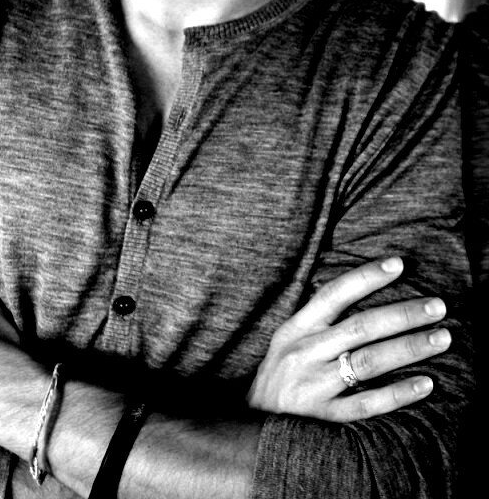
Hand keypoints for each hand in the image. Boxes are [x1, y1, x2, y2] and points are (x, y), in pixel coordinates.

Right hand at [247, 257, 450, 421]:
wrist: (249, 426)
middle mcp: (304, 353)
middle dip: (403, 314)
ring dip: (409, 348)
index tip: (399, 264)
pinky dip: (398, 393)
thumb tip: (362, 291)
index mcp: (296, 329)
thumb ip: (318, 321)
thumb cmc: (279, 376)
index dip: (366, 277)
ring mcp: (313, 386)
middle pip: (361, 327)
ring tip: (441, 338)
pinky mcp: (324, 419)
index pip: (334, 294)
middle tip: (437, 306)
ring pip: (368, 362)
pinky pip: (367, 405)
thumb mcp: (287, 341)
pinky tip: (425, 384)